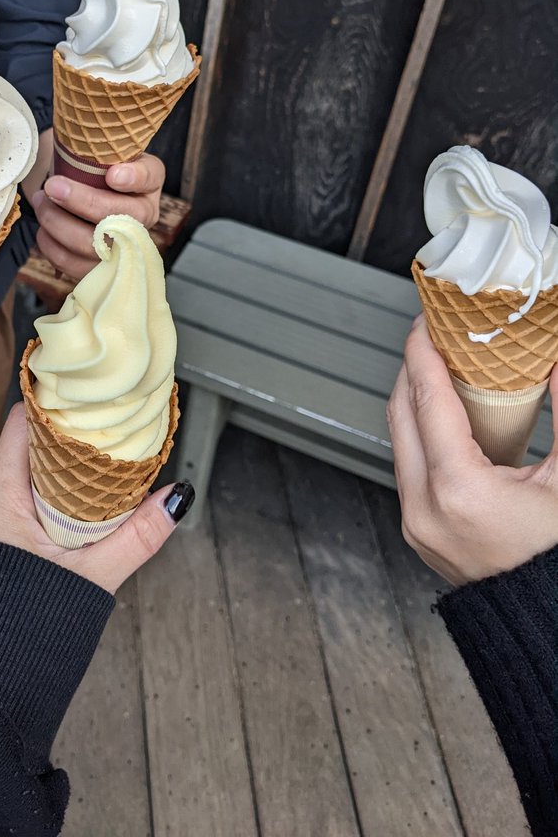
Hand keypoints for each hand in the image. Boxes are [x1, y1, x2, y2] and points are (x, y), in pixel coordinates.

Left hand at [0, 404, 190, 593]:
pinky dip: (60, 495)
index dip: (54, 403)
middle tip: (110, 420)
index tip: (89, 392)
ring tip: (107, 455)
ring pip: (32, 478)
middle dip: (71, 434)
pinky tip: (89, 502)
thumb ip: (137, 534)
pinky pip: (30, 504)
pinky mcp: (2, 547)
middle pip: (30, 447)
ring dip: (67, 468)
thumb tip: (176, 497)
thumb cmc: (26, 632)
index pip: (21, 425)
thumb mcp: (94, 575)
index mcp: (0, 498)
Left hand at [32, 153, 164, 280]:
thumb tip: (82, 154)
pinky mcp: (99, 267)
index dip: (134, 179)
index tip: (112, 174)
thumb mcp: (102, 152)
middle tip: (52, 185)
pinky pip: (73, 263)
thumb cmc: (93, 169)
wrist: (83, 193)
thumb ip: (99, 148)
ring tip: (41, 201)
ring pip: (92, 246)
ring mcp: (123, 247)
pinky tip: (44, 228)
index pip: (149, 177)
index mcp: (148, 182)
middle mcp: (143, 218)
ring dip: (58, 223)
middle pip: (119, 219)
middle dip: (81, 202)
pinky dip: (51, 245)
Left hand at [387, 318, 557, 585]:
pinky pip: (409, 468)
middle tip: (434, 336)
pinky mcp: (420, 533)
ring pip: (400, 441)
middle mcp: (425, 506)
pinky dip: (421, 434)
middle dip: (414, 368)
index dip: (424, 351)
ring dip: (415, 401)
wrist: (549, 623)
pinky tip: (444, 417)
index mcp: (459, 490)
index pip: (426, 398)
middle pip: (401, 413)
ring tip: (440, 370)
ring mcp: (417, 524)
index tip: (428, 321)